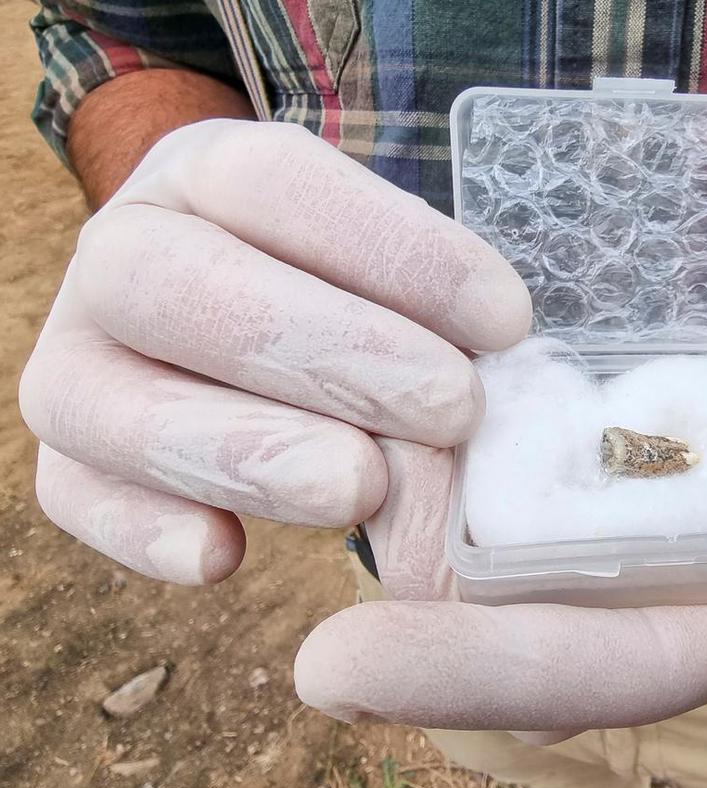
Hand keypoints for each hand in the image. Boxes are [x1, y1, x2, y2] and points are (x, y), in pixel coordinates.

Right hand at [20, 119, 530, 583]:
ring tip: (359, 488)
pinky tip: (221, 558)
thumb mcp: (384, 266)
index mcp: (205, 175)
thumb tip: (501, 368)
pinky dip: (141, 529)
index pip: (278, 184)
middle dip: (325, 349)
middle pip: (179, 283)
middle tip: (449, 408)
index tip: (506, 321)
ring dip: (243, 451)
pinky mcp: (64, 457)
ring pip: (110, 398)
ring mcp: (77, 356)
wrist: (244, 317)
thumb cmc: (345, 294)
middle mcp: (122, 252)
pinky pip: (72, 494)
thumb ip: (425, 305)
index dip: (394, 250)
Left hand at [293, 290, 706, 730]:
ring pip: (470, 526)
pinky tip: (341, 383)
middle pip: (494, 613)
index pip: (582, 674)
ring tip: (279, 441)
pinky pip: (486, 444)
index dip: (470, 681)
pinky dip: (418, 426)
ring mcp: (597, 509)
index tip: (332, 668)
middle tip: (260, 542)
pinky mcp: (580, 438)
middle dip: (380, 602)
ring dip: (375, 500)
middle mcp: (630, 581)